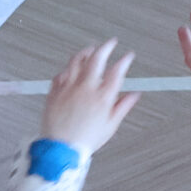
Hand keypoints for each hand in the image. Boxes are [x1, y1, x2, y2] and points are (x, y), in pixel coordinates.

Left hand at [41, 40, 138, 154]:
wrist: (61, 148)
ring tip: (91, 48)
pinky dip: (68, 69)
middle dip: (106, 47)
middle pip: (97, 59)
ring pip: (76, 61)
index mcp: (102, 97)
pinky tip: (71, 68)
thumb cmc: (85, 140)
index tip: (128, 56)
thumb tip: (135, 95)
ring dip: (85, 52)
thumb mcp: (110, 125)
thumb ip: (123, 106)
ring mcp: (68, 87)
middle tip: (111, 42)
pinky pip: (61, 74)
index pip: (116, 71)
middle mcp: (85, 88)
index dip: (124, 61)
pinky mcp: (55, 91)